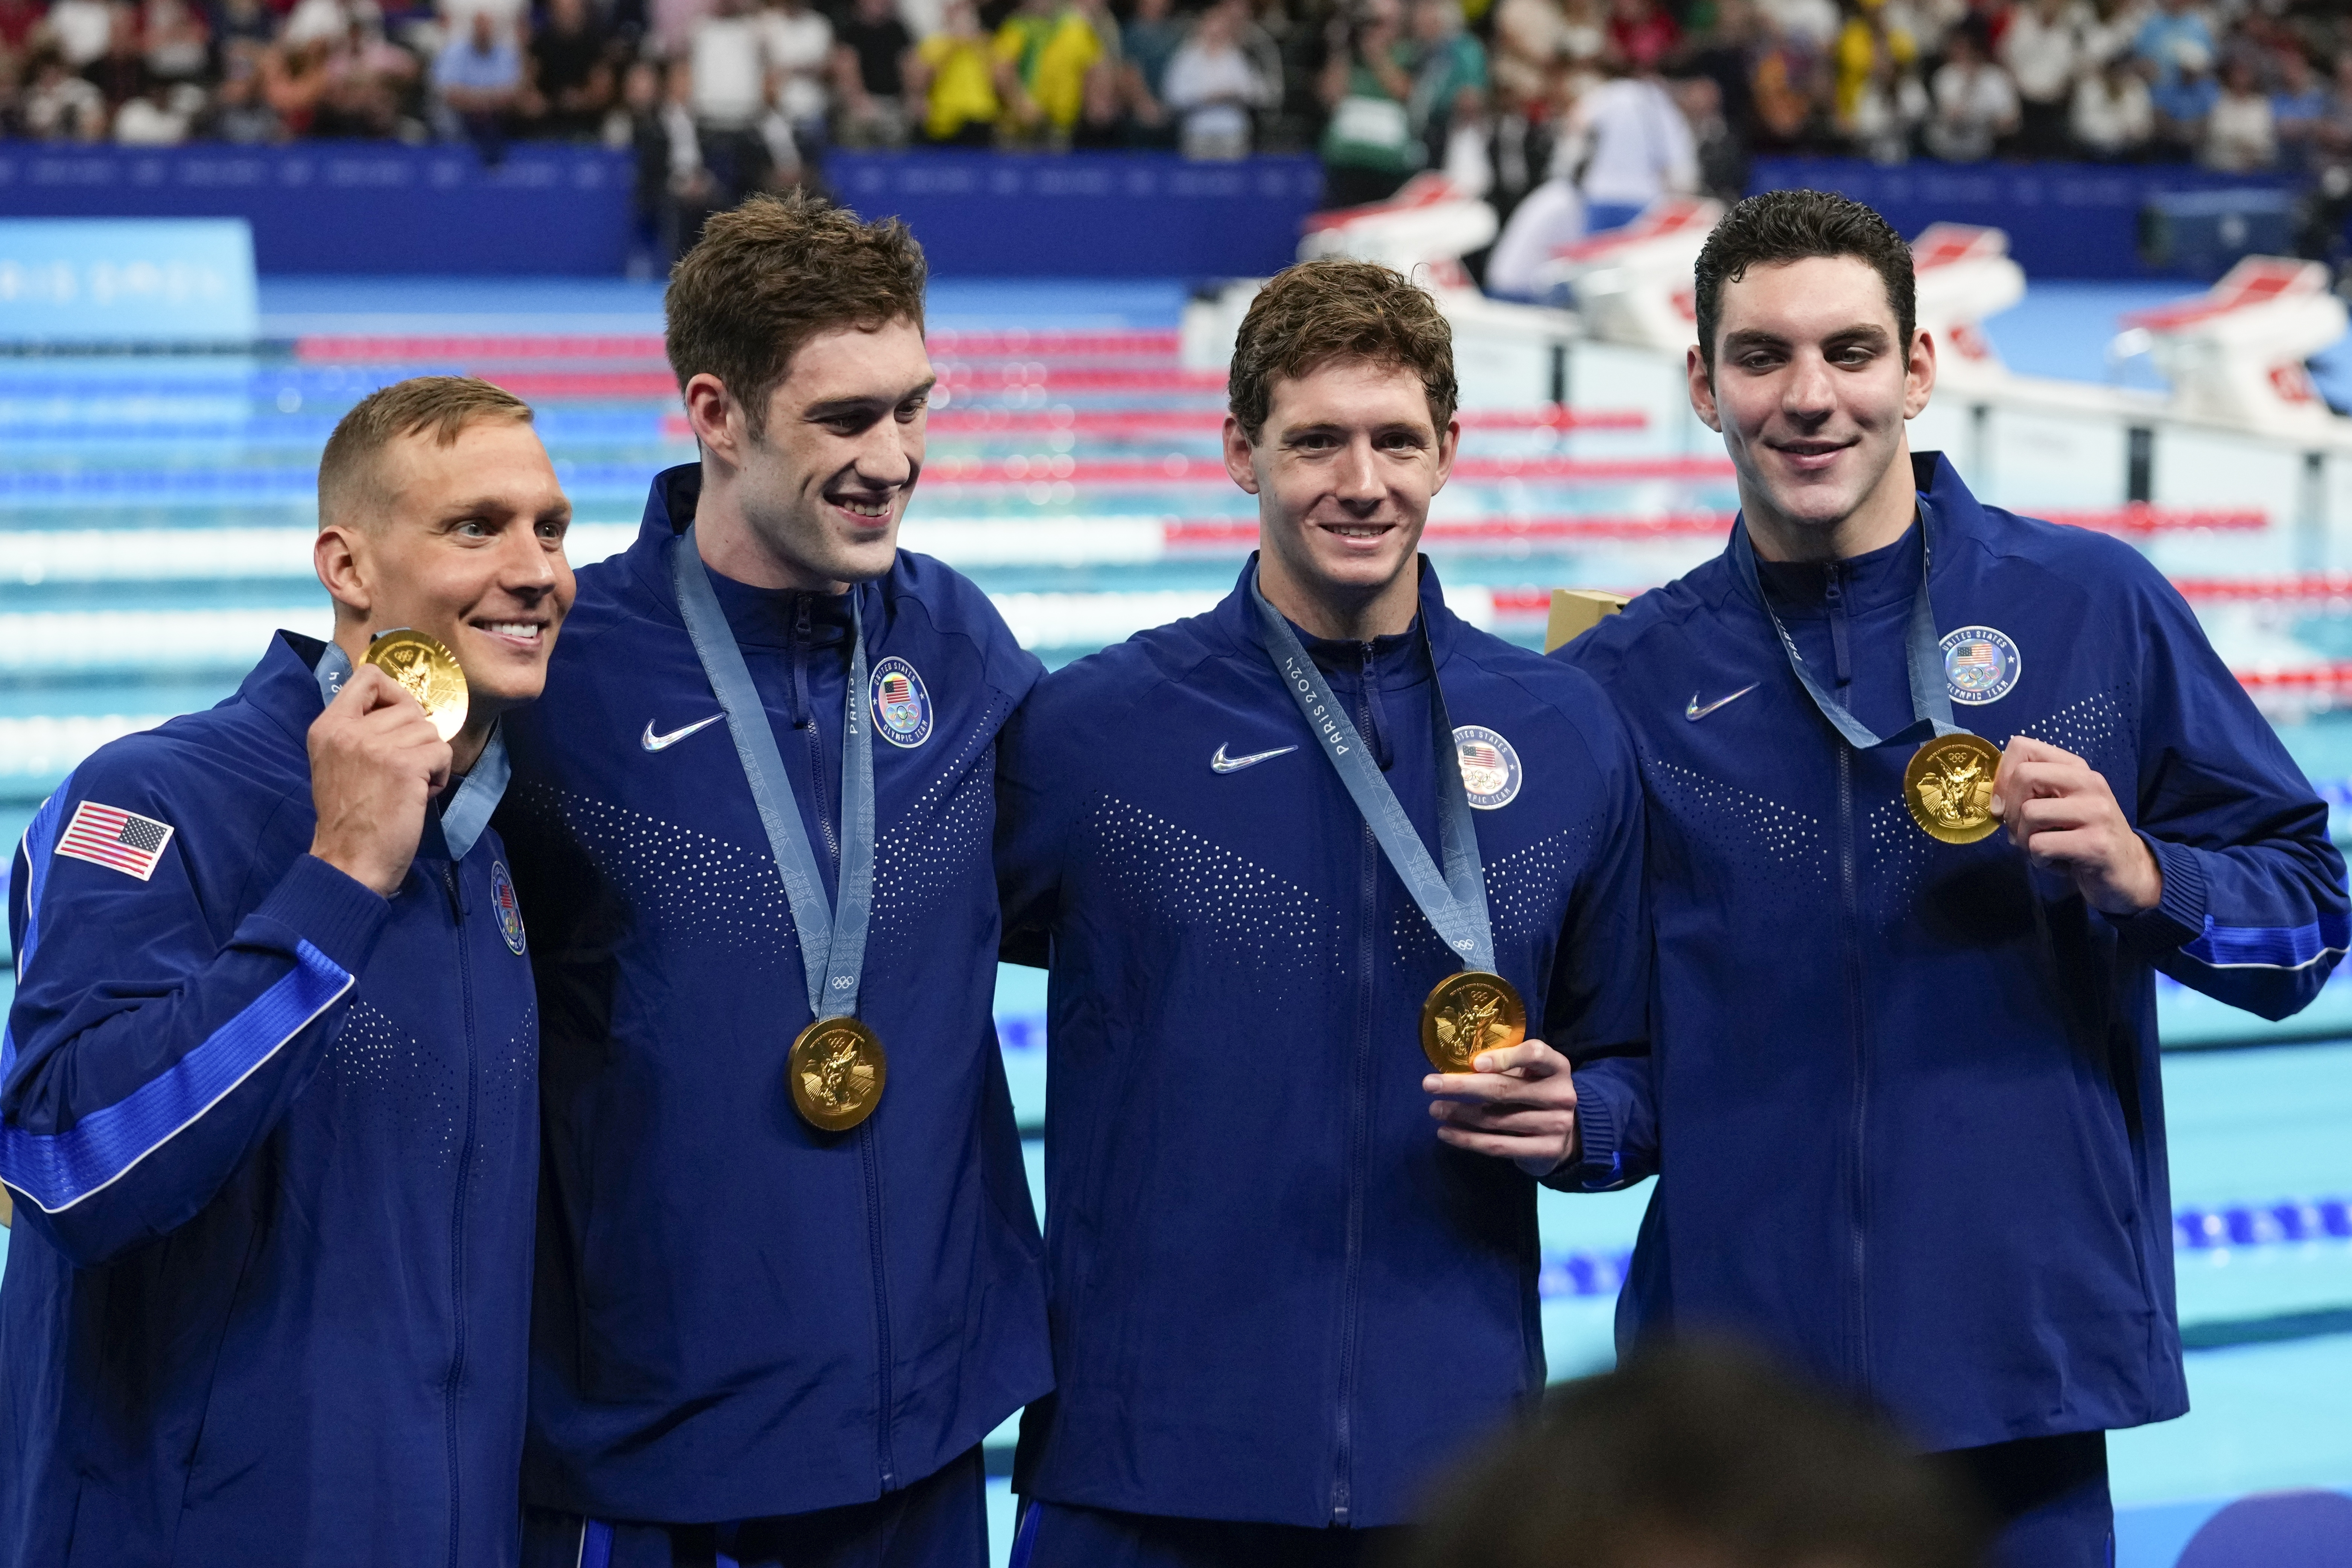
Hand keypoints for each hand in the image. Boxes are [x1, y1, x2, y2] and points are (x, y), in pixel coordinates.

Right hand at [307, 664, 452, 896]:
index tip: (398, 718)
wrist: (350, 860)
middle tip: (401, 771)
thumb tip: (404, 710)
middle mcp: (349, 730)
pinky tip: (419, 796)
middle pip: (409, 707)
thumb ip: (361, 732)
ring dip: (428, 759)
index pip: (368, 676)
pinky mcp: (405, 765)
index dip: (394, 692)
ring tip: (407, 786)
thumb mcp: (338, 763)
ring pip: (429, 730)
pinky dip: (439, 775)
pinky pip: (442, 751)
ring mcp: (377, 746)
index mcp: (328, 726)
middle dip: (415, 739)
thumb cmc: (350, 818)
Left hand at [1425, 1038, 1579, 1177]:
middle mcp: (1560, 1095)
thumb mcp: (1530, 1072)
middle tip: (1429, 1084)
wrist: (1568, 1133)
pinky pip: (1498, 1145)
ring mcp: (1555, 1125)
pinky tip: (1446, 1132)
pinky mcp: (1544, 1151)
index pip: (1535, 1054)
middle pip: (1504, 1089)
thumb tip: (1462, 1064)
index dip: (1505, 1057)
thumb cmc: (1537, 1092)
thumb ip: (1506, 1065)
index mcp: (1557, 1067)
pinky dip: (1468, 1139)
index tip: (1475, 1063)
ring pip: (1496, 1119)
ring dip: (1459, 1114)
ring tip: (1435, 1109)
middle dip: (1462, 1086)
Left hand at [1989, 734, 2160, 913]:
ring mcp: (2096, 812)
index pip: (2023, 747)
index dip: (2001, 777)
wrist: (2127, 871)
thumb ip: (2029, 794)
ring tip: (2042, 849)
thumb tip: (1994, 800)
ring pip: (2029, 813)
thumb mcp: (2057, 807)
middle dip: (2010, 810)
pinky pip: (2040, 845)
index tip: (2003, 804)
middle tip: (2021, 832)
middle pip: (2024, 776)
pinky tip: (2057, 863)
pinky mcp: (2096, 844)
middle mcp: (2089, 783)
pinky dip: (2038, 860)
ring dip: (2023, 840)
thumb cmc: (2081, 838)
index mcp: (2076, 769)